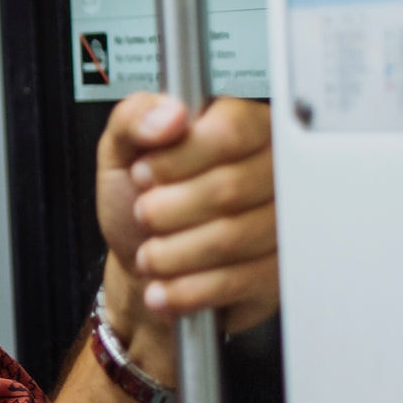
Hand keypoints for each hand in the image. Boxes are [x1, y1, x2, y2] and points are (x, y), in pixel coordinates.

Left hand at [96, 93, 277, 334]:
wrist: (141, 260)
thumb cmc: (138, 198)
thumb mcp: (120, 149)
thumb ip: (133, 117)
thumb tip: (168, 114)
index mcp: (241, 127)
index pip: (233, 131)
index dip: (179, 158)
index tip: (144, 174)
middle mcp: (271, 170)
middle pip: (231, 189)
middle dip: (166, 211)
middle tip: (145, 216)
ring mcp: (282, 222)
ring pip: (232, 238)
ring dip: (172, 253)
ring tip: (150, 254)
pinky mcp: (279, 271)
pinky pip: (239, 280)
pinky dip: (188, 289)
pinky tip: (165, 285)